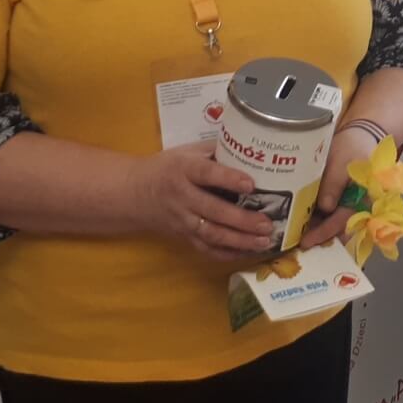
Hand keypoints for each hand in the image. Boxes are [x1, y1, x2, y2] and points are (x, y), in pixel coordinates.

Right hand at [124, 142, 277, 260]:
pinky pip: (205, 249)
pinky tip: (247, 253)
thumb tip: (252, 148)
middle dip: (242, 220)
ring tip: (264, 241)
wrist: (134, 193)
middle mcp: (182, 197)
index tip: (251, 184)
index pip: (206, 174)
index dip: (228, 179)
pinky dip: (227, 254)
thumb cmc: (167, 168)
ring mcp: (182, 220)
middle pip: (213, 210)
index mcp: (183, 170)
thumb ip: (216, 151)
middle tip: (267, 223)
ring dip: (239, 240)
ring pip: (211, 234)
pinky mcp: (183, 237)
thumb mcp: (187, 152)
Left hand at [300, 126, 377, 248]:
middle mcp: (360, 208)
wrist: (359, 137)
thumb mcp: (341, 162)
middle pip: (339, 229)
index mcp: (365, 199)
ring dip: (316, 230)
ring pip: (333, 225)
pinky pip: (331, 216)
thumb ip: (334, 184)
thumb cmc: (352, 148)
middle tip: (294, 243)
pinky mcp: (342, 203)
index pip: (343, 222)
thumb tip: (325, 208)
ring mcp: (350, 206)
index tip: (306, 241)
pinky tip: (301, 222)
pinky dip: (317, 221)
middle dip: (318, 237)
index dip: (324, 232)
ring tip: (294, 235)